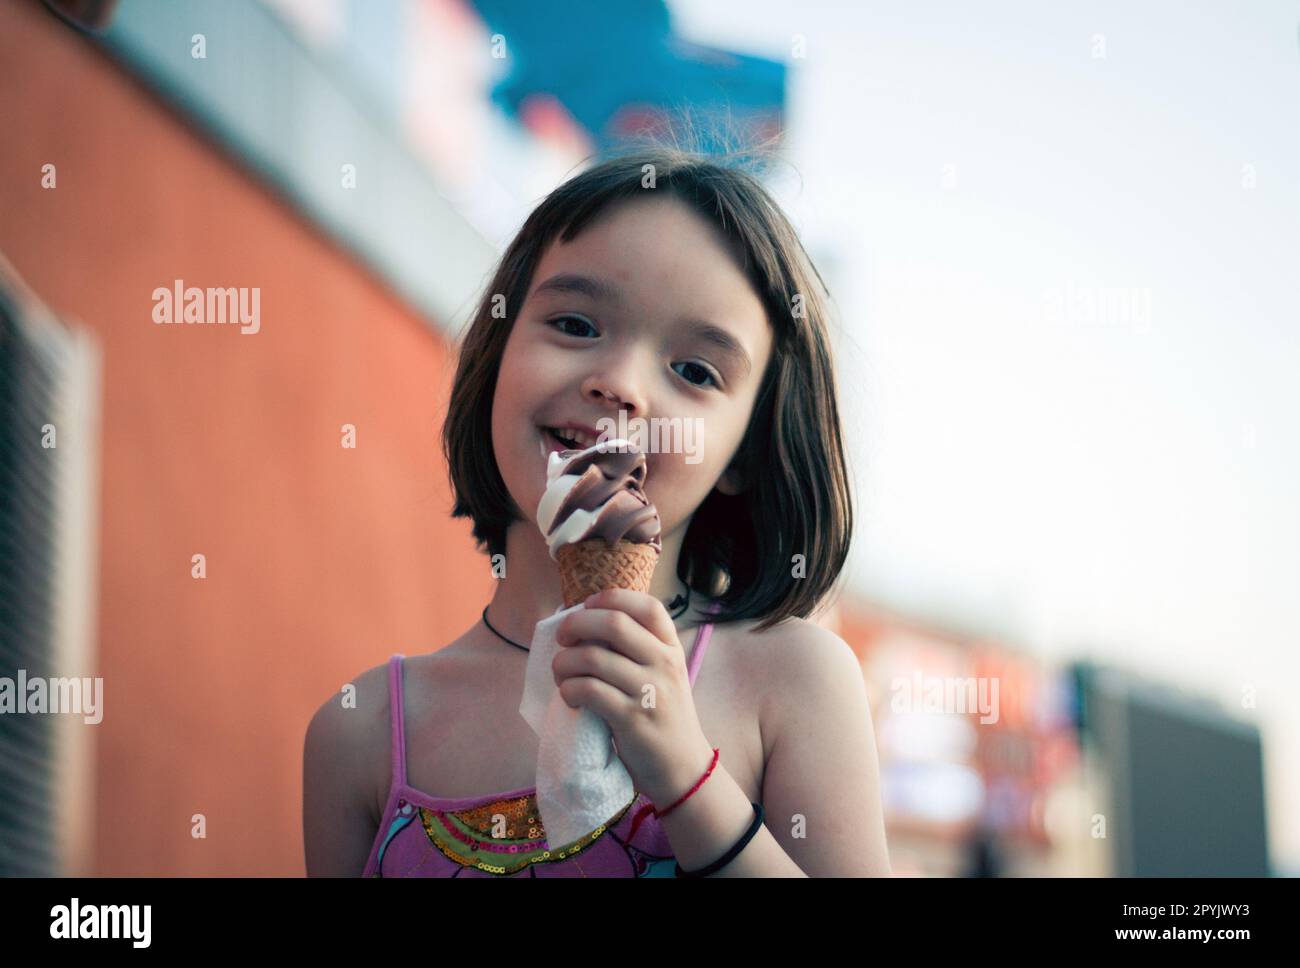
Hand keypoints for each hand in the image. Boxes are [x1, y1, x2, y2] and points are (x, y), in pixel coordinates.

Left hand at [553, 588, 714, 806]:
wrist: (683, 767)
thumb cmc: (663, 716)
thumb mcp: (664, 675)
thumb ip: (639, 650)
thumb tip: (589, 623)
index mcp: (671, 648)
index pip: (648, 607)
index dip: (612, 598)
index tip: (587, 606)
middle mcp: (664, 664)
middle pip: (614, 623)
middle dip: (577, 625)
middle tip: (563, 639)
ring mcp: (649, 691)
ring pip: (593, 658)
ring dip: (564, 662)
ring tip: (561, 673)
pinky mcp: (631, 718)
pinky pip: (588, 691)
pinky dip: (568, 689)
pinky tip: (568, 696)